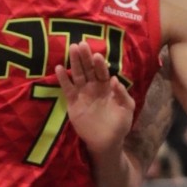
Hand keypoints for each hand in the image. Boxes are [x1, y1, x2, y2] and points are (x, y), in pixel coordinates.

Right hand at [56, 41, 134, 158]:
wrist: (106, 142)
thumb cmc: (119, 125)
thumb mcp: (127, 109)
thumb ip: (123, 94)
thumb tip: (115, 80)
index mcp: (108, 87)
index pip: (102, 72)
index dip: (99, 64)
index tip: (97, 55)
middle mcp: (94, 87)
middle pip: (88, 69)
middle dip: (85, 57)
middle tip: (80, 44)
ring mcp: (83, 93)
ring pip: (77, 75)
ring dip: (74, 62)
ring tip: (71, 49)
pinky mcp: (72, 102)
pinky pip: (67, 88)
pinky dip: (63, 79)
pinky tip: (59, 68)